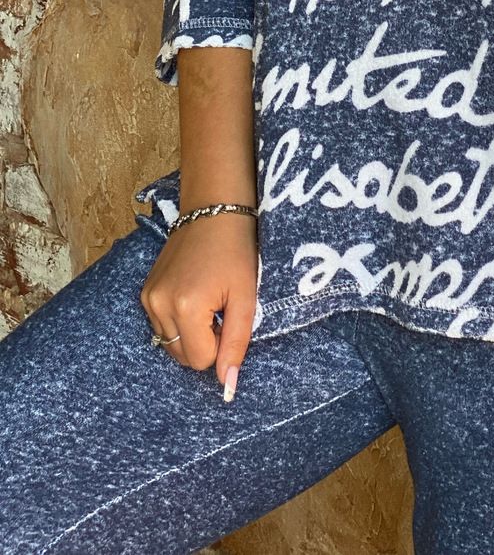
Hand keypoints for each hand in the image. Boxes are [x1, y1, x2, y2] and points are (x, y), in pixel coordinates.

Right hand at [140, 212, 258, 396]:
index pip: (201, 360)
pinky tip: (194, 294)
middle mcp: (158, 305)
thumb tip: (228, 387)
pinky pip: (162, 326)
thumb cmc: (237, 251)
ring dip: (191, 333)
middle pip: (183, 357)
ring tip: (208, 299)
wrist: (214, 210)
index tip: (229, 314)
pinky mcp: (145, 292)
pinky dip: (179, 321)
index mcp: (185, 307)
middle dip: (205, 342)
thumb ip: (236, 344)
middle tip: (221, 307)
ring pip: (170, 344)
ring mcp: (148, 298)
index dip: (221, 344)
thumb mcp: (246, 297)